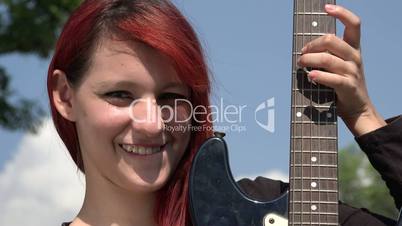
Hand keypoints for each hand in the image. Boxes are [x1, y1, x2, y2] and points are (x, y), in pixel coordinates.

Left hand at [297, 4, 385, 135]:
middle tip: (301, 53)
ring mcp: (352, 71)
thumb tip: (304, 49)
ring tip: (300, 64)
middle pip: (331, 40)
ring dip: (309, 59)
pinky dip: (319, 76)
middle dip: (311, 44)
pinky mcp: (348, 86)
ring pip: (327, 58)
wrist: (358, 109)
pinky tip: (310, 76)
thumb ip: (326, 55)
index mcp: (353, 49)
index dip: (341, 13)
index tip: (326, 7)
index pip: (353, 24)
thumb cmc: (343, 86)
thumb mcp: (338, 66)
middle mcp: (355, 57)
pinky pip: (332, 78)